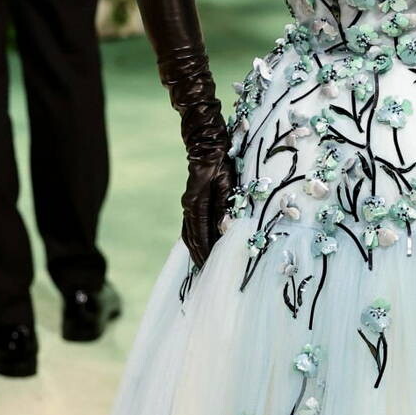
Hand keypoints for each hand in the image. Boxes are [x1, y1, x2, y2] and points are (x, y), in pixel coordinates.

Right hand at [180, 144, 234, 268]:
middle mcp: (188, 206)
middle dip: (199, 255)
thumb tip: (224, 229)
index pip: (200, 235)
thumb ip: (224, 206)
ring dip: (195, 248)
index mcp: (196, 203)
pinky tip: (199, 245)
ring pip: (188, 233)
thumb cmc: (220, 160)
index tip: (210, 266)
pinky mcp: (191, 201)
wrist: (205, 142)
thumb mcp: (227, 182)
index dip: (205, 252)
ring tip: (202, 263)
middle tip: (206, 272)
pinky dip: (194, 238)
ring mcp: (188, 204)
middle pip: (191, 237)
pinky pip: (190, 225)